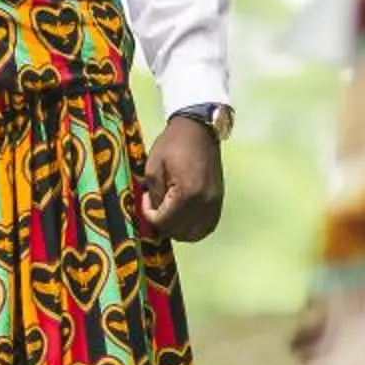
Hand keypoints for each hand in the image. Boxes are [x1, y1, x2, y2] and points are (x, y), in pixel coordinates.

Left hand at [142, 117, 224, 243]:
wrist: (199, 130)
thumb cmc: (173, 144)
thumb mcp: (153, 167)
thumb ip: (153, 195)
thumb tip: (154, 212)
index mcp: (187, 192)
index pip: (164, 222)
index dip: (149, 216)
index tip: (145, 199)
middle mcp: (204, 202)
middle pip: (179, 231)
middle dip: (162, 224)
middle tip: (155, 206)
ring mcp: (214, 203)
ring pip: (194, 234)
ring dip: (178, 230)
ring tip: (168, 213)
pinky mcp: (218, 201)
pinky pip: (206, 226)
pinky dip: (193, 228)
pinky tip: (183, 217)